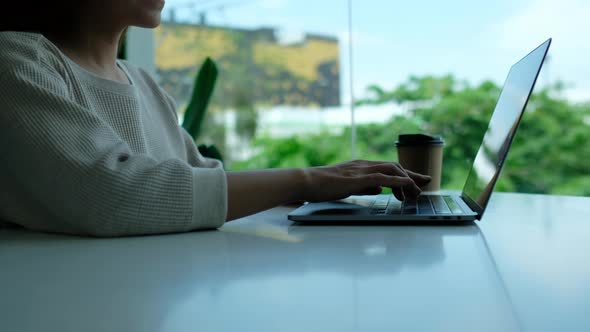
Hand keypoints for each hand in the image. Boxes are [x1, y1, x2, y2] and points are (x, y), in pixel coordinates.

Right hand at [301, 160, 430, 202]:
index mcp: (361, 166)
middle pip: (395, 166)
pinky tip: (407, 186)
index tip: (418, 181)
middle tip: (425, 185)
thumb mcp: (347, 186)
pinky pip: (382, 177)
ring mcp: (361, 170)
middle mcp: (364, 165)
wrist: (307, 181)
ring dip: (407, 181)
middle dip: (413, 175)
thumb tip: (379, 189)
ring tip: (415, 193)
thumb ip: (364, 186)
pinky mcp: (357, 178)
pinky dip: (397, 181)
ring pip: (392, 170)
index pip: (389, 167)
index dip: (406, 173)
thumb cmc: (322, 186)